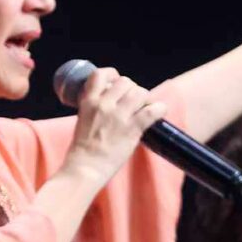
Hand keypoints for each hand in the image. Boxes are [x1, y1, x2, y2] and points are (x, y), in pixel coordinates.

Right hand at [62, 67, 166, 185]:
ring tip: (144, 107)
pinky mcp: (133, 128)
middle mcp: (104, 104)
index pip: (100, 74)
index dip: (111, 75)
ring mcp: (119, 116)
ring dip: (145, 98)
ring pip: (140, 92)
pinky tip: (159, 112)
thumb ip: (94, 106)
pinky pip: (152, 110)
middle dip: (131, 88)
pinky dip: (159, 109)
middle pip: (125, 82)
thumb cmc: (82, 147)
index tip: (115, 82)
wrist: (86, 166)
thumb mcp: (83, 118)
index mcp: (89, 100)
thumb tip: (108, 99)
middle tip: (133, 100)